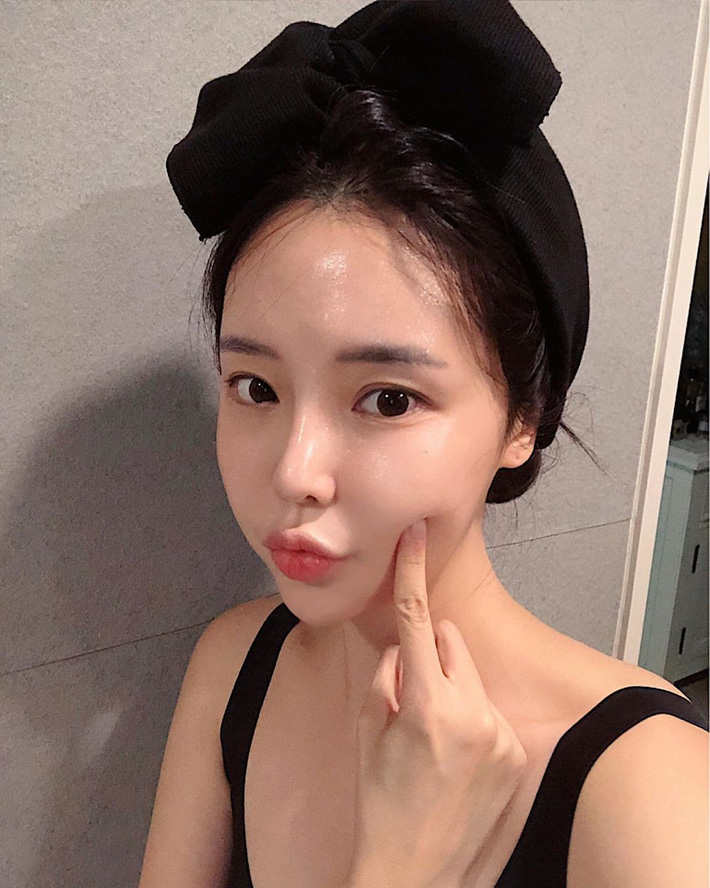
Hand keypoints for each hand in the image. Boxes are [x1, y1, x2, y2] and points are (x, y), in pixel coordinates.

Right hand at [349, 519, 527, 887]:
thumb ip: (387, 677)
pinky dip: (473, 720)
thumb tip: (404, 648)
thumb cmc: (381, 804)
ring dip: (453, 689)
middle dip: (432, 656)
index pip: (418, 621)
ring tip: (436, 740)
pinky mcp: (518, 754)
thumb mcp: (368, 735)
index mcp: (428, 705)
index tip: (416, 534)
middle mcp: (474, 714)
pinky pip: (490, 710)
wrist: (417, 873)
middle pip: (453, 644)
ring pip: (473, 676)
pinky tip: (457, 759)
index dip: (412, 573)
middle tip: (413, 696)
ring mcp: (501, 734)